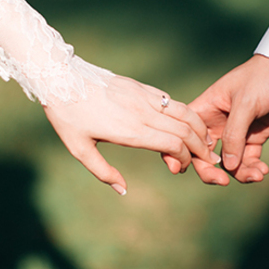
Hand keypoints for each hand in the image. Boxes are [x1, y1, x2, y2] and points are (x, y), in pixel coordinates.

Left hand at [43, 75, 219, 194]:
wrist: (61, 77)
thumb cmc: (67, 116)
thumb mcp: (79, 149)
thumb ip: (103, 172)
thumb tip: (123, 190)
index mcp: (130, 130)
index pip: (173, 144)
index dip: (184, 158)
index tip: (180, 168)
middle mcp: (142, 112)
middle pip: (185, 129)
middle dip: (201, 147)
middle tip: (208, 159)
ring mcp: (143, 96)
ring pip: (184, 111)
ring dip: (199, 128)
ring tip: (206, 141)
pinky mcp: (141, 86)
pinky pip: (170, 100)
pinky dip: (185, 113)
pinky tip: (187, 122)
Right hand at [188, 55, 268, 184]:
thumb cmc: (262, 78)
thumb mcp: (246, 103)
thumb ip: (234, 135)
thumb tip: (227, 167)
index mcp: (205, 109)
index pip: (186, 134)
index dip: (182, 152)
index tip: (184, 169)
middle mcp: (216, 123)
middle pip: (204, 155)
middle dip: (211, 171)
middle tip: (223, 182)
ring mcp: (236, 132)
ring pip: (228, 162)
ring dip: (239, 173)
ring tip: (257, 175)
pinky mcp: (254, 137)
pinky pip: (248, 160)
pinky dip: (253, 168)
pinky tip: (263, 171)